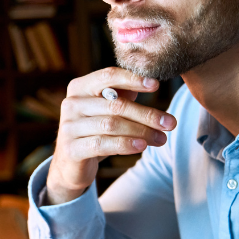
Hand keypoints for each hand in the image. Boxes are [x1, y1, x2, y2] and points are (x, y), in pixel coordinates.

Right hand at [46, 67, 176, 203]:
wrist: (71, 162)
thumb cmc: (94, 130)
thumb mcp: (106, 110)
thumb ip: (122, 95)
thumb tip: (150, 82)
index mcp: (78, 87)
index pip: (107, 76)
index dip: (133, 79)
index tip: (156, 85)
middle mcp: (70, 104)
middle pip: (115, 105)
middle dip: (146, 114)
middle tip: (170, 123)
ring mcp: (68, 126)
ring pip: (111, 125)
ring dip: (141, 132)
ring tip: (162, 138)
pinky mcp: (71, 149)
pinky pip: (102, 144)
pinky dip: (125, 144)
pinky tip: (142, 146)